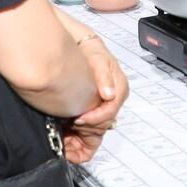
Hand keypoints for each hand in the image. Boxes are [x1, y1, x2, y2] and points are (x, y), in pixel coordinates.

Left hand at [62, 40, 128, 163]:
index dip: (95, 118)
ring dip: (83, 135)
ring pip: (97, 129)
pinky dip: (81, 136)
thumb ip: (103, 76)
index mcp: (120, 89)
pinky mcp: (94, 110)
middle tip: (70, 130)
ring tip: (67, 136)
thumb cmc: (93, 53)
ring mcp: (104, 107)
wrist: (83, 50)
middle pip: (103, 123)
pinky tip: (69, 134)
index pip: (110, 111)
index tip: (79, 119)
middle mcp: (113, 100)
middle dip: (87, 129)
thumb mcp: (99, 60)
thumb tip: (109, 94)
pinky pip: (91, 129)